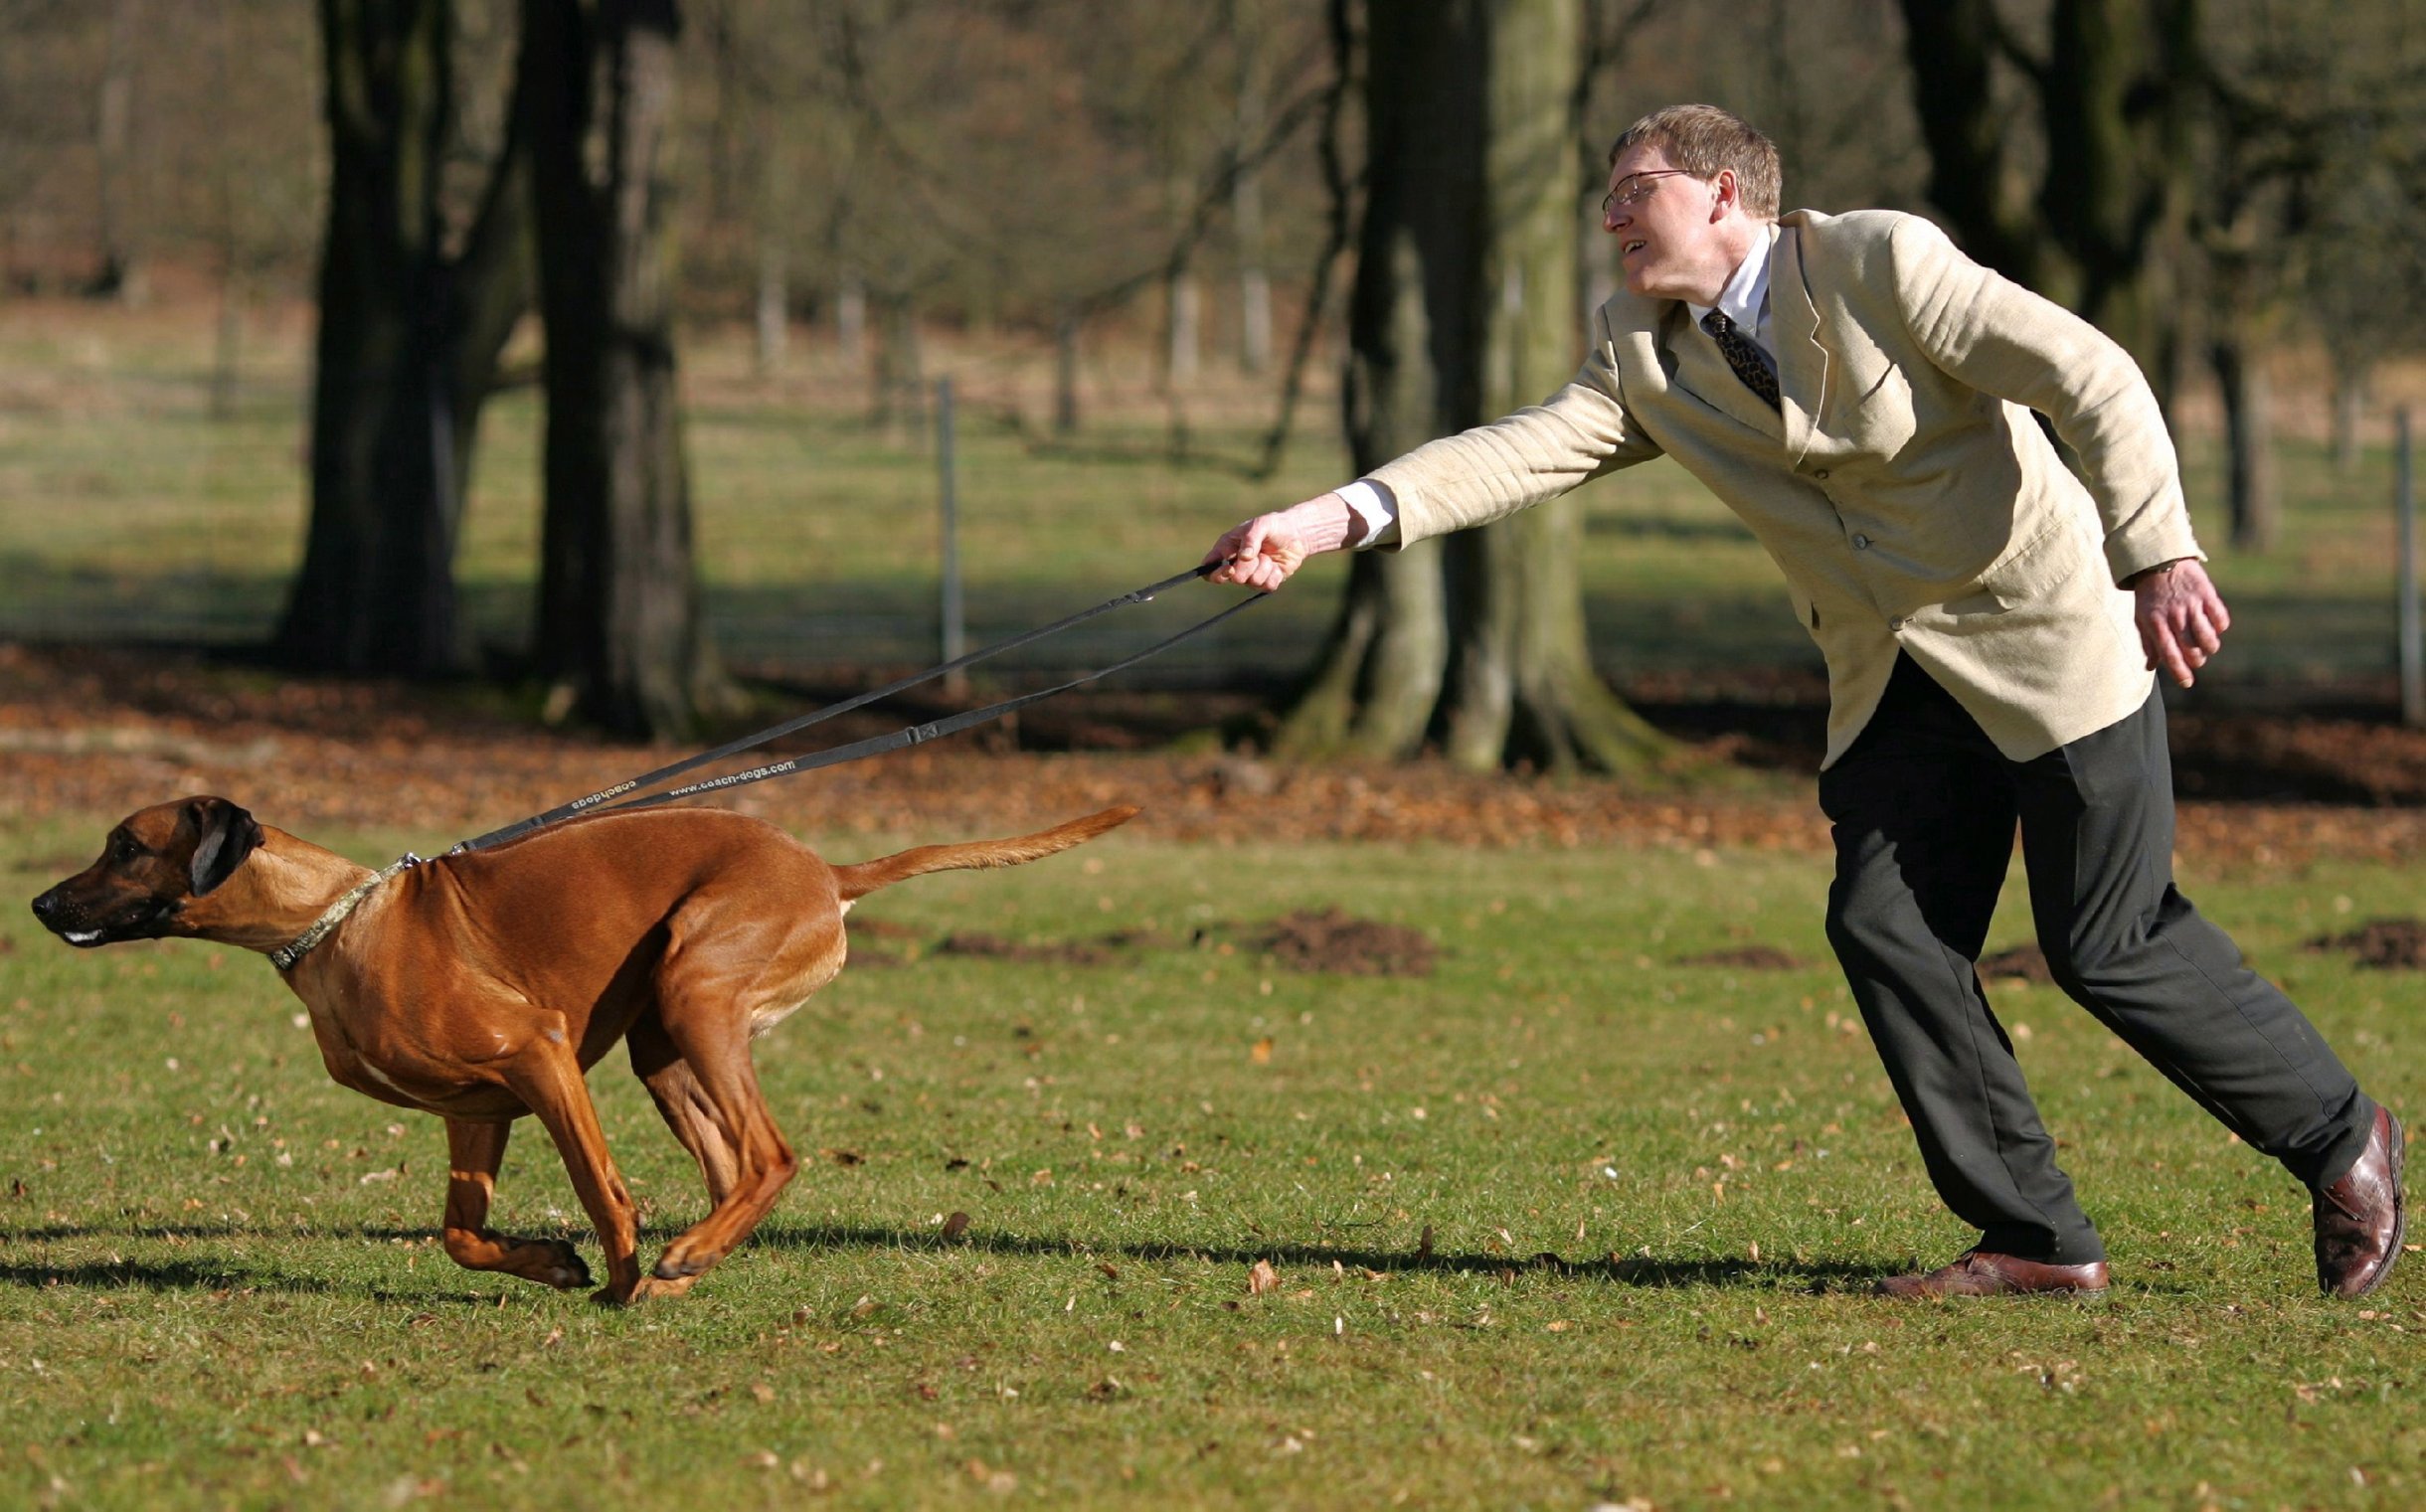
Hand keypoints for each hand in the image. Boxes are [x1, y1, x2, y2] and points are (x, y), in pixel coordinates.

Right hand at [1203, 494, 1354, 591]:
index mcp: (1227, 548)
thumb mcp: (1261, 524)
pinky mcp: (1266, 582)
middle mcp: (1236, 564)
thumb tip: (1244, 557)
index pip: (1210, 567)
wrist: (1296, 534)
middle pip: (1233, 578)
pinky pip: (1267, 587)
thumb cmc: (1273, 526)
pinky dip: (1274, 575)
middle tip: (1258, 555)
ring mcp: (1251, 575)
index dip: (1215, 573)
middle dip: (1247, 568)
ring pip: (1252, 582)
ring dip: (1264, 568)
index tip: (1229, 567)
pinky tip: (1277, 565)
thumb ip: (1250, 538)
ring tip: (1269, 556)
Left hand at [2131, 557, 2229, 687]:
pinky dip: (2220, 627)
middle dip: (2196, 660)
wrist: (2160, 562)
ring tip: (2206, 645)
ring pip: (2208, 637)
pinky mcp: (2207, 594)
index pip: (2169, 654)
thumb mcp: (2141, 618)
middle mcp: (2174, 616)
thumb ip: (2148, 642)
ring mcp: (2192, 605)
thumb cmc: (2149, 595)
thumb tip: (2151, 667)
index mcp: (2155, 623)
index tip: (2187, 683)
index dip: (2179, 671)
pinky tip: (2214, 626)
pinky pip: (2220, 618)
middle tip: (2196, 658)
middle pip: (2191, 650)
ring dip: (2210, 647)